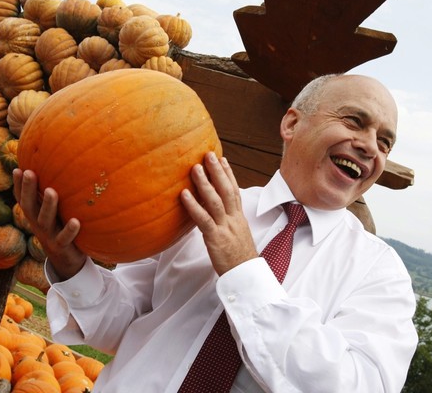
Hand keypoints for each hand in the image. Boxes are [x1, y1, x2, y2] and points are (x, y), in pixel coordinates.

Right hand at [13, 169, 86, 280]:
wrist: (66, 261)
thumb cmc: (61, 229)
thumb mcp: (55, 213)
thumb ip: (52, 196)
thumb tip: (63, 168)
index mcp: (35, 215)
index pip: (23, 199)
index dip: (18, 185)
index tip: (18, 169)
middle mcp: (38, 225)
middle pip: (29, 206)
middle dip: (27, 189)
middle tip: (29, 172)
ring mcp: (49, 236)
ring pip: (45, 220)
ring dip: (48, 206)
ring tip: (52, 191)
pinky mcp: (62, 246)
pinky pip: (65, 238)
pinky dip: (70, 230)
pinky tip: (76, 221)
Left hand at [180, 152, 257, 274]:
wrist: (247, 277)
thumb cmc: (240, 260)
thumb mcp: (238, 237)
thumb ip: (230, 224)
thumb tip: (220, 216)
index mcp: (239, 219)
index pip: (235, 191)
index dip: (229, 174)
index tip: (223, 159)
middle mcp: (234, 219)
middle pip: (227, 190)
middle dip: (218, 171)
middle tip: (209, 154)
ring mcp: (226, 228)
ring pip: (216, 200)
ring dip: (205, 182)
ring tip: (195, 168)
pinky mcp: (216, 238)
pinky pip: (204, 219)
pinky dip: (193, 206)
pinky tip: (184, 195)